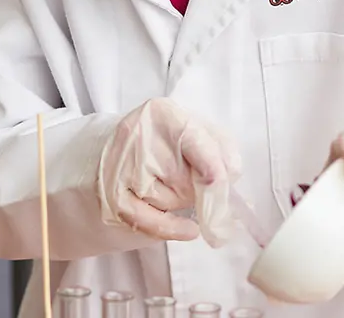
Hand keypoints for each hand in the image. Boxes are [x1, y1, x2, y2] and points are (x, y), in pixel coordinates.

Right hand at [97, 98, 242, 244]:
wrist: (121, 150)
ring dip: (181, 201)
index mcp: (163, 114)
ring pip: (171, 200)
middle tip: (193, 179)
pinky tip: (189, 229)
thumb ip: (221, 148)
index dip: (212, 166)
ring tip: (168, 184)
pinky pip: (149, 221)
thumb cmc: (167, 141)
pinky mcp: (112, 195)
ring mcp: (121, 167)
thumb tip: (231, 174)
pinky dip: (172, 229)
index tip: (221, 182)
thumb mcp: (197, 130)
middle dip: (199, 187)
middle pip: (185, 178)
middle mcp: (137, 136)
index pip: (194, 143)